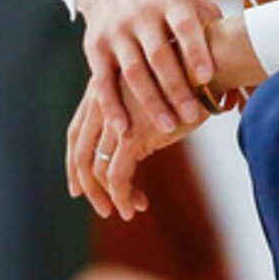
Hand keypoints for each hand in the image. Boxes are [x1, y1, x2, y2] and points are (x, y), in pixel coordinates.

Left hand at [64, 83, 178, 221]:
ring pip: (97, 169)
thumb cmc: (186, 79)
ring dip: (109, 196)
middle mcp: (101, 104)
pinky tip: (136, 207)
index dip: (73, 163)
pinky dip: (123, 197)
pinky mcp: (132, 136)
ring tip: (126, 212)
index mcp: (102, 91)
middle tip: (102, 207)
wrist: (205, 67)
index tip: (79, 187)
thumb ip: (135, 110)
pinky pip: (117, 176)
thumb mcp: (152, 93)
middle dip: (87, 185)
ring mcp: (114, 121)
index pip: (75, 133)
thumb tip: (137, 137)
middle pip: (80, 153)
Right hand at [73, 0, 220, 139]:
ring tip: (168, 127)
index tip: (208, 78)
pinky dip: (112, 106)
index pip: (184, 27)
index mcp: (171, 2)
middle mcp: (141, 15)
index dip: (196, 51)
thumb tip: (249, 60)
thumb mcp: (190, 2)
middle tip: (192, 116)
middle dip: (176, 88)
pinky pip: (102, 81)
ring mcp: (116, 31)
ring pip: (133, 71)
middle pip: (159, 55)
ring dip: (150, 102)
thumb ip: (215, 27)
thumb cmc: (165, 2)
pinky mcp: (94, 47)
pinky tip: (124, 128)